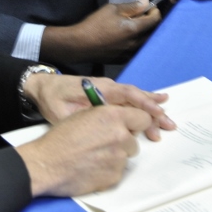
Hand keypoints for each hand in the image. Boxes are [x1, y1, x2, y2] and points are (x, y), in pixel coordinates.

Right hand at [15, 105, 153, 196]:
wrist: (46, 163)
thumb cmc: (61, 137)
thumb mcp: (84, 115)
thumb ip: (107, 116)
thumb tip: (121, 121)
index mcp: (113, 116)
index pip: (143, 118)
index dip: (135, 123)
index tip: (128, 127)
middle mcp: (121, 136)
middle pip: (134, 140)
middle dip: (123, 142)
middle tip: (103, 144)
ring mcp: (119, 158)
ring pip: (126, 156)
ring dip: (115, 156)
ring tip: (94, 157)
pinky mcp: (114, 177)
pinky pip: (118, 172)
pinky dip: (108, 170)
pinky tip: (91, 168)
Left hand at [23, 74, 174, 139]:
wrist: (42, 86)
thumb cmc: (51, 99)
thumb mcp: (60, 112)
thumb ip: (80, 117)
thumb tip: (98, 124)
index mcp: (99, 88)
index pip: (126, 95)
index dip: (143, 105)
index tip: (157, 115)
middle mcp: (107, 86)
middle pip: (136, 97)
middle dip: (153, 111)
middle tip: (169, 125)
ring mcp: (108, 89)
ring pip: (135, 97)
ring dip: (151, 109)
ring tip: (168, 120)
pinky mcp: (107, 93)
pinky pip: (129, 98)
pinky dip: (144, 103)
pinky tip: (157, 106)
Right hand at [40, 0, 160, 64]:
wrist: (79, 44)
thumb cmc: (95, 24)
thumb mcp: (112, 9)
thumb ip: (132, 6)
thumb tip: (146, 2)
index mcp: (134, 29)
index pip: (155, 20)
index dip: (155, 11)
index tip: (150, 7)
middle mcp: (135, 43)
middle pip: (153, 33)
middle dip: (151, 23)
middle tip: (144, 16)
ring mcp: (130, 53)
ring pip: (145, 43)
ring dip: (145, 34)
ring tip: (136, 27)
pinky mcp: (123, 60)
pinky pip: (136, 51)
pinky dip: (137, 44)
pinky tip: (128, 39)